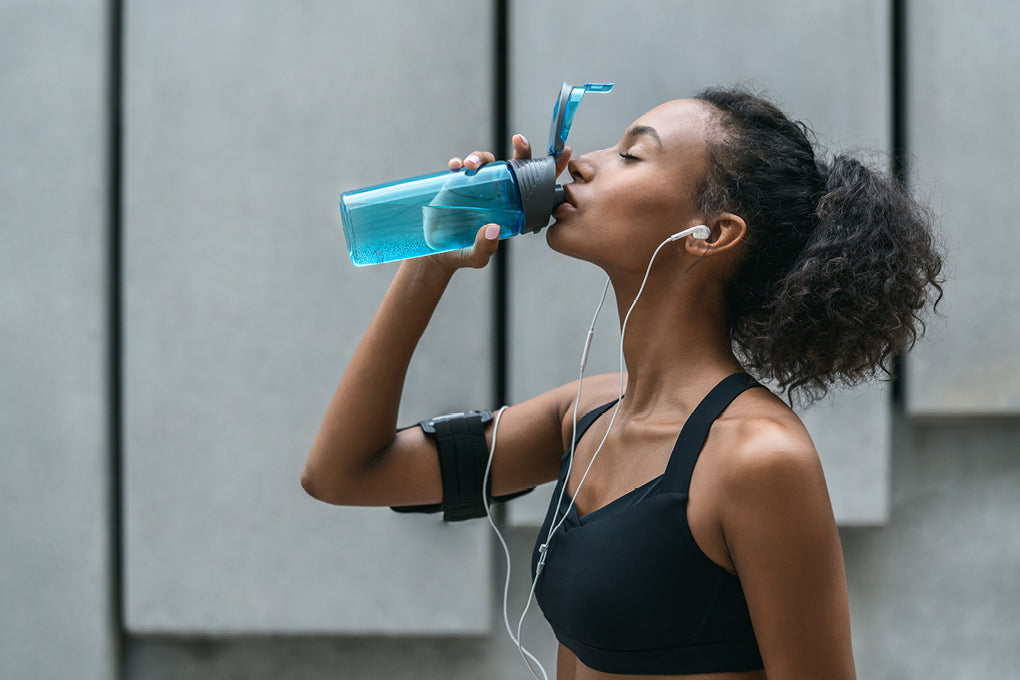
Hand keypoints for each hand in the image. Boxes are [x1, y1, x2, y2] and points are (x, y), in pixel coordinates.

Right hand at [430, 136, 573, 272]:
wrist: (437, 252)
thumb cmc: (462, 255)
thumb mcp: (475, 257)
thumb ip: (485, 247)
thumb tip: (492, 229)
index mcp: (512, 209)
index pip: (536, 186)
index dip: (551, 168)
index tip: (564, 151)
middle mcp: (499, 193)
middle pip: (515, 165)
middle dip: (521, 149)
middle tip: (520, 140)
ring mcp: (479, 186)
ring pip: (487, 161)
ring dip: (480, 157)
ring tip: (470, 166)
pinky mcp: (459, 183)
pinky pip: (462, 166)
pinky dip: (460, 162)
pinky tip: (456, 167)